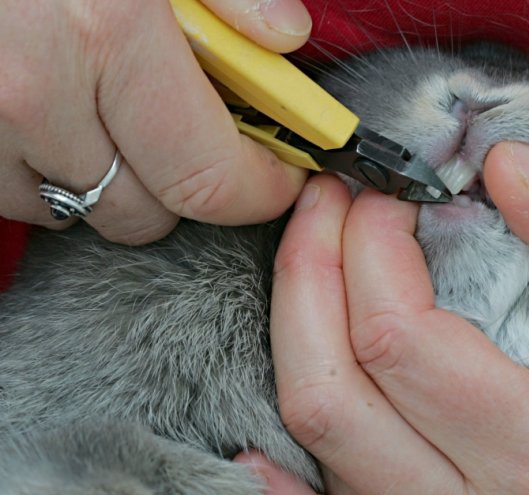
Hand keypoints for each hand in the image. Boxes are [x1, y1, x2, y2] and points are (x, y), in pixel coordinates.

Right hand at [0, 0, 311, 244]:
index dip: (260, 187)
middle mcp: (30, 91)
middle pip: (144, 212)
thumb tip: (284, 36)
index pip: (209, 177)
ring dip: (107, 176)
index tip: (279, 175)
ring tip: (103, 104)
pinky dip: (43, 167)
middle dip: (183, 184)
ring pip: (75, 208)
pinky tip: (48, 111)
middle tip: (191, 133)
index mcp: (104, 30)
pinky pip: (12, 192)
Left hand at [263, 142, 528, 494]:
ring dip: (298, 337)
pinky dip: (282, 476)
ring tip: (316, 261)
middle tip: (329, 203)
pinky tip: (260, 439)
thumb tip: (507, 166)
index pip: (397, 336)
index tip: (384, 190)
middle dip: (310, 274)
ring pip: (318, 440)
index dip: (369, 246)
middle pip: (332, 390)